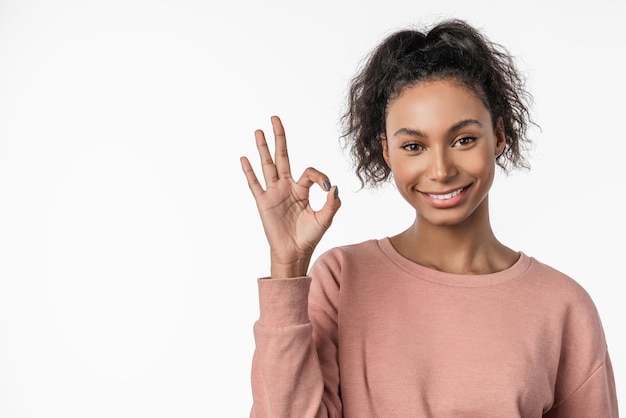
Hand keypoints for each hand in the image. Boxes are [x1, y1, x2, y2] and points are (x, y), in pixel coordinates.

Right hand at [240, 116, 340, 277]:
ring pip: (268, 166)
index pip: (309, 172)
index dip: (318, 175)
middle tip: (275, 118)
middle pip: (282, 157)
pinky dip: (249, 172)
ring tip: (258, 131)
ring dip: (263, 148)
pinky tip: (244, 159)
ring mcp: (274, 193)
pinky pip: (255, 184)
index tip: (325, 186)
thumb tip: (333, 186)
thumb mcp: (325, 219)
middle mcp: (286, 187)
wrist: (294, 253)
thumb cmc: (309, 237)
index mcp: (302, 189)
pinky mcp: (263, 203)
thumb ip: (332, 203)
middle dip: (279, 138)